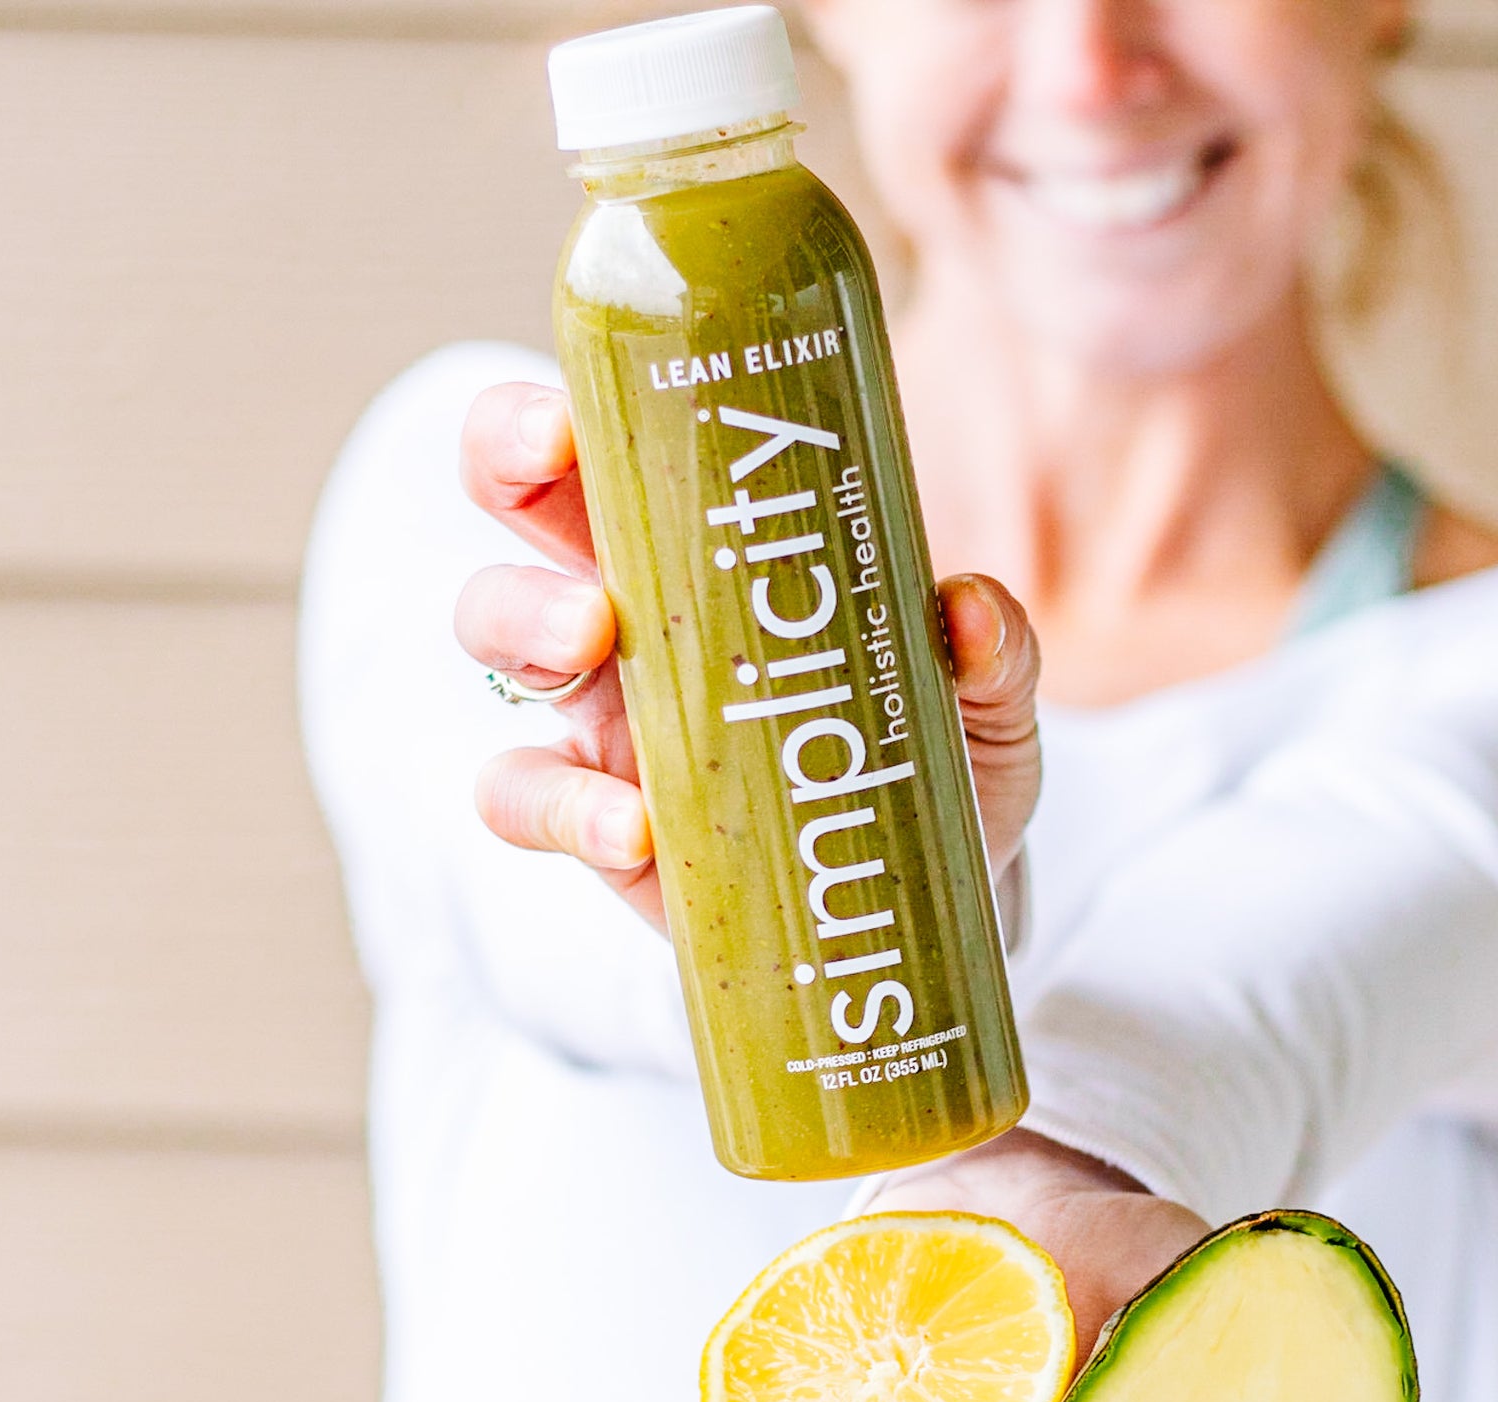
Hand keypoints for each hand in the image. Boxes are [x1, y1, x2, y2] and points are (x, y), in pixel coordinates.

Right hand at [453, 382, 1041, 933]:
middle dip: (509, 466)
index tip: (574, 408)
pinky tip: (633, 827)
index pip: (613, 442)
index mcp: (713, 546)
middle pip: (524, 505)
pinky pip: (523, 798)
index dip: (565, 406)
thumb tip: (967, 609)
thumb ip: (997, 655)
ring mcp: (604, 717)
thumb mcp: (985, 706)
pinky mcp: (597, 823)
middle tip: (561, 472)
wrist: (913, 899)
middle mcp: (638, 612)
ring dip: (523, 620)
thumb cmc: (929, 764)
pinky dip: (560, 808)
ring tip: (588, 641)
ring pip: (500, 633)